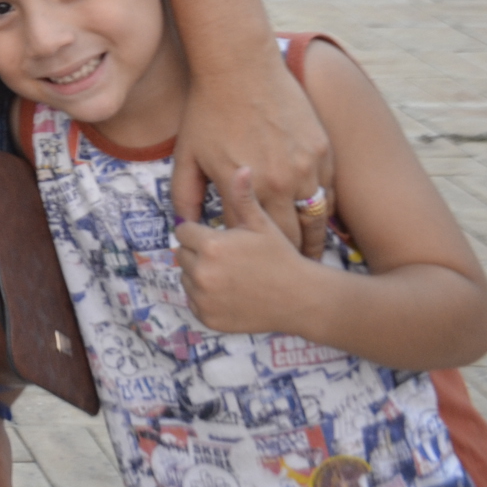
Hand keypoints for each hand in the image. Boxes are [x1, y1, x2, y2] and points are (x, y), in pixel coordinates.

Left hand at [174, 51, 332, 257]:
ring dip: (311, 241)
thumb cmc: (207, 111)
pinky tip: (317, 222)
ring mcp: (306, 166)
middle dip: (287, 258)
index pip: (251, 238)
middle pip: (290, 237)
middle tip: (287, 276)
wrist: (239, 67)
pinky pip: (328, 192)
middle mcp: (279, 181)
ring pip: (316, 220)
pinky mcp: (323, 152)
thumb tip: (182, 227)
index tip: (253, 271)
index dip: (252, 256)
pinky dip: (323, 210)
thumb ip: (183, 195)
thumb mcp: (186, 155)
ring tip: (307, 258)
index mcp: (242, 186)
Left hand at [175, 167, 322, 335]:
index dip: (201, 231)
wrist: (302, 299)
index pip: (184, 231)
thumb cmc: (282, 257)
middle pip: (183, 253)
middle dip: (199, 251)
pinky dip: (205, 297)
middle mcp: (202, 273)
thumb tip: (241, 167)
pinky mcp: (208, 319)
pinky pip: (194, 301)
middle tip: (228, 256)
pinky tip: (230, 290)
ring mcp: (204, 298)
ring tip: (231, 273)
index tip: (219, 236)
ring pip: (186, 277)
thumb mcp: (262, 224)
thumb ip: (243, 197)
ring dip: (200, 273)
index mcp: (210, 245)